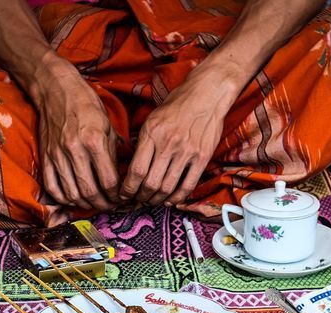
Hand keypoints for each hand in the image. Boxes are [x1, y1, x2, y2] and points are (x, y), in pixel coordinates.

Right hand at [29, 63, 118, 210]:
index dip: (117, 195)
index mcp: (94, 141)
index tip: (121, 197)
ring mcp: (57, 155)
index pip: (109, 181)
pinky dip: (64, 198)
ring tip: (95, 203)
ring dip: (86, 204)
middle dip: (103, 204)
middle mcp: (74, 150)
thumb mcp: (107, 124)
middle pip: (90, 191)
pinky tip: (74, 198)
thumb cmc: (86, 104)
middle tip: (110, 205)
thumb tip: (120, 178)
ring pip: (72, 193)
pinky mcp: (45, 157)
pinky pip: (52, 187)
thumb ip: (113, 153)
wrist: (56, 89)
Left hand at [120, 77, 232, 206]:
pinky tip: (170, 200)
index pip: (136, 171)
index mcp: (152, 133)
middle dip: (141, 197)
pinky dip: (177, 198)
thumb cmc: (177, 105)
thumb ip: (143, 142)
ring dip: (157, 199)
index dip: (128, 189)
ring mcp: (186, 152)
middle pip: (150, 183)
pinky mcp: (202, 157)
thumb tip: (132, 168)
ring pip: (167, 188)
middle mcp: (168, 144)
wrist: (206, 94)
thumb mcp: (153, 119)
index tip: (124, 195)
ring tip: (152, 200)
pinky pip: (188, 185)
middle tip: (138, 200)